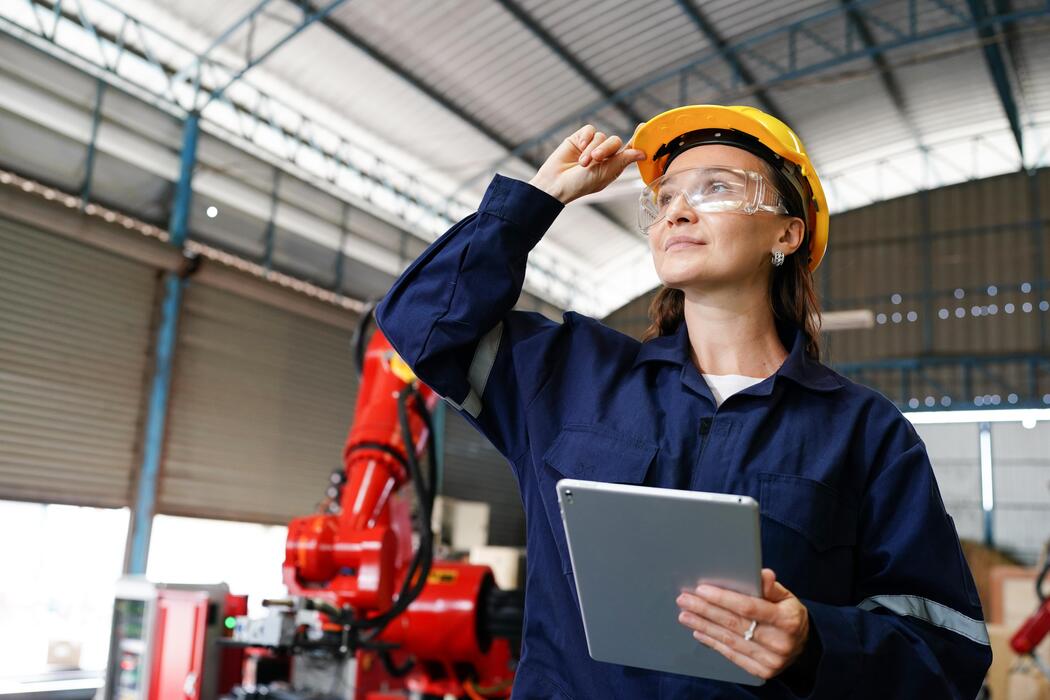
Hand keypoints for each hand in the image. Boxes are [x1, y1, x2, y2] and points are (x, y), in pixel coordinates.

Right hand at [528, 124, 645, 204]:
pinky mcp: (579, 138)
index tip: (642, 127)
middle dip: (606, 149)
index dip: (637, 139)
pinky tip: (579, 147)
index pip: (629, 149)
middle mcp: (604, 155)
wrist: (556, 183)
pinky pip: (589, 130)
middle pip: (615, 141)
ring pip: (601, 136)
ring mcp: (591, 146)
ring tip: (582, 162)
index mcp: (614, 165)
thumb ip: (623, 160)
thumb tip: (642, 153)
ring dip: (592, 148)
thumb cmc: (580, 184)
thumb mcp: (605, 173)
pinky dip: (586, 138)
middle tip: (596, 159)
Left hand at [675, 568, 810, 680]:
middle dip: (705, 610)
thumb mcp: (787, 597)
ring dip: (704, 626)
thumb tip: (763, 575)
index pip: (749, 607)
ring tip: (685, 615)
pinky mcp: (762, 671)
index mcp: (787, 620)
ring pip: (730, 640)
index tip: (701, 589)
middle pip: (734, 623)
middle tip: (684, 600)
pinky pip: (732, 655)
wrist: (803, 647)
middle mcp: (779, 642)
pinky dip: (713, 642)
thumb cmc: (788, 615)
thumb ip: (772, 587)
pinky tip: (699, 632)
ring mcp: (771, 660)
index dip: (723, 598)